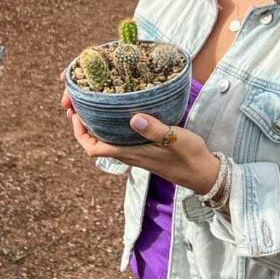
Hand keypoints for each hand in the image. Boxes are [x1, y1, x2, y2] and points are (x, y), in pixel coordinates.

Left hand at [60, 87, 219, 194]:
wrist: (204, 174)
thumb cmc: (190, 157)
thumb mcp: (174, 139)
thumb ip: (154, 129)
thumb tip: (133, 118)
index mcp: (131, 153)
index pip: (94, 148)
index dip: (80, 133)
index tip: (75, 114)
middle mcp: (129, 155)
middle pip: (95, 144)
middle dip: (83, 126)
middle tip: (79, 103)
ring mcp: (137, 154)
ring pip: (106, 142)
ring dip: (96, 126)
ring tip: (94, 105)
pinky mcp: (144, 151)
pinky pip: (119, 140)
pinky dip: (111, 127)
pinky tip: (119, 113)